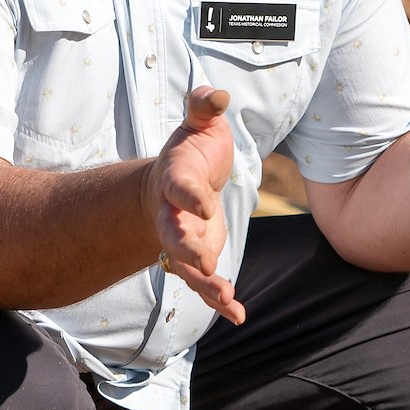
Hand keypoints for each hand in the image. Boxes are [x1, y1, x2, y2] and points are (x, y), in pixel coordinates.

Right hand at [143, 85, 245, 323]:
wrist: (177, 183)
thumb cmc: (192, 152)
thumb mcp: (201, 125)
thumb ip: (205, 107)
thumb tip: (218, 94)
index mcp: (175, 180)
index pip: (179, 189)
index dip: (190, 197)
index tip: (205, 204)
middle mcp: (173, 215)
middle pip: (173, 235)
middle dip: (186, 249)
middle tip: (203, 262)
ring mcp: (184, 240)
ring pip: (186, 266)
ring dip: (204, 282)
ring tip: (227, 297)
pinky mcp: (198, 257)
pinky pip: (203, 283)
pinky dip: (217, 300)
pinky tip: (237, 316)